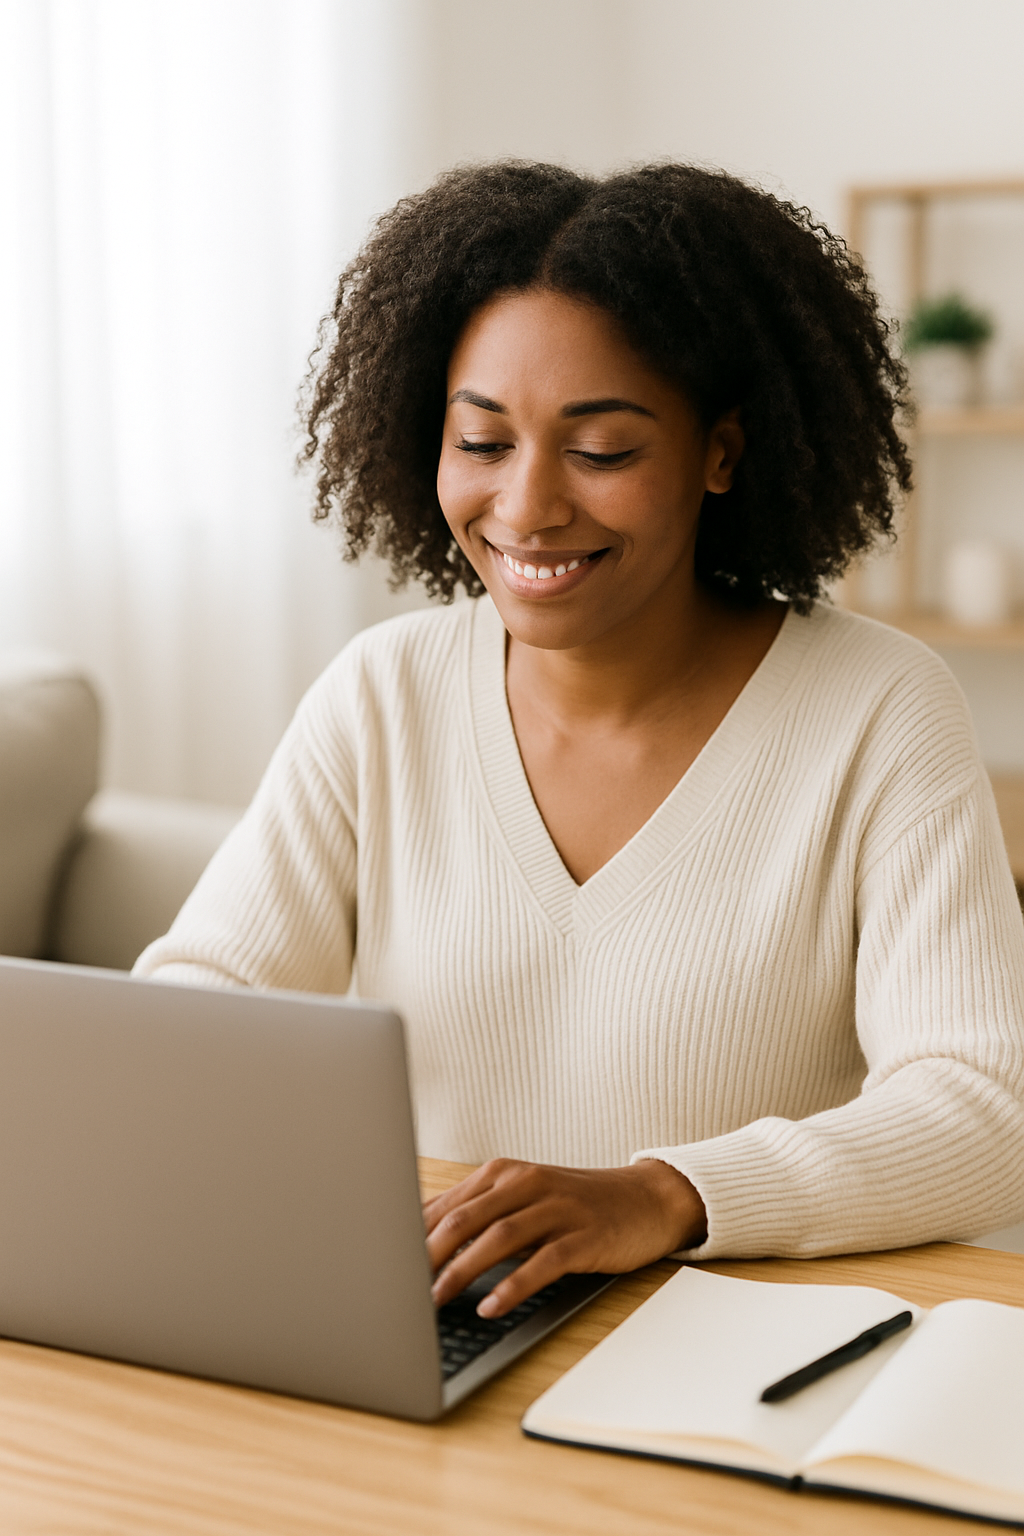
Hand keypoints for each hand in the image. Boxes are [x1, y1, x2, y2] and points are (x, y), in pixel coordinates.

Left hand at [424, 1157, 706, 1317]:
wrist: (645, 1199)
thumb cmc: (575, 1204)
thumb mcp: (523, 1199)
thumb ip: (476, 1213)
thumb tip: (415, 1238)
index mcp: (503, 1173)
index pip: (446, 1205)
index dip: (411, 1237)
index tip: (383, 1265)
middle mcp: (526, 1183)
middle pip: (464, 1218)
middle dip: (425, 1255)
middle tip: (397, 1287)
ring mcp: (556, 1208)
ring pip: (498, 1238)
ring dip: (461, 1271)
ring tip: (435, 1300)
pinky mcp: (584, 1236)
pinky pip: (542, 1262)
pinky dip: (513, 1285)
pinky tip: (492, 1306)